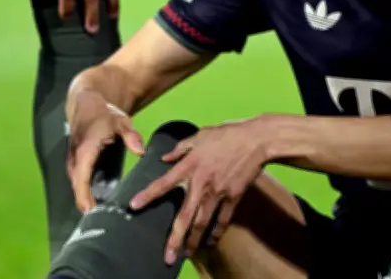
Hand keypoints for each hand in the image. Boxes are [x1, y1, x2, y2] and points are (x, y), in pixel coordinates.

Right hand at [67, 91, 144, 211]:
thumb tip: (141, 151)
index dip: (84, 198)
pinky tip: (99, 204)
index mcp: (85, 151)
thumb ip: (131, 136)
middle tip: (103, 223)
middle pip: (77, 188)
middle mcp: (74, 159)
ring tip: (102, 217)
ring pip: (77, 187)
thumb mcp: (121, 121)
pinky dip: (86, 193)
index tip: (90, 213)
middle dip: (87, 205)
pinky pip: (79, 182)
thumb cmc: (105, 114)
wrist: (87, 104)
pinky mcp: (75, 164)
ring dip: (86, 201)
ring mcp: (72, 162)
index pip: (81, 180)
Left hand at [129, 119, 269, 263]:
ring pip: (203, 222)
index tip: (133, 206)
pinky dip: (217, 231)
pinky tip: (211, 241)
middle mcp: (202, 182)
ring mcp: (218, 192)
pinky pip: (223, 219)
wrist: (256, 140)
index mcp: (191, 165)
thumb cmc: (228, 134)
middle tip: (168, 256)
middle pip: (185, 215)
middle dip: (175, 238)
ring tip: (187, 254)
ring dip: (194, 240)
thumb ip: (181, 147)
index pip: (164, 183)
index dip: (148, 195)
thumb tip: (165, 158)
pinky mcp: (233, 196)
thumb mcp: (201, 135)